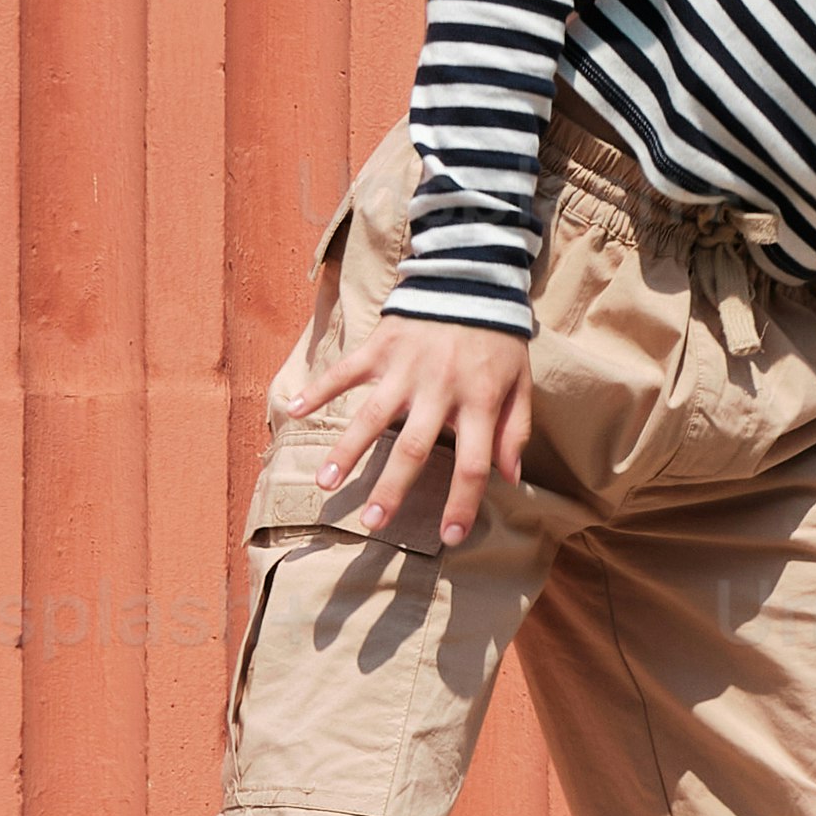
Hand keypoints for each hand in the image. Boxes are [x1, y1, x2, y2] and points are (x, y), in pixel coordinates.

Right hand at [285, 323, 530, 549]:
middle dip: (392, 489)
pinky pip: (346, 371)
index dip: (462, 503)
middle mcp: (440, 389)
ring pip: (372, 416)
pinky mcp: (382, 346)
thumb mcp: (521, 383)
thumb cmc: (498, 340)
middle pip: (413, 448)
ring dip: (347, 451)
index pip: (474, 464)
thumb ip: (516, 431)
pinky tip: (294, 410)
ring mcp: (406, 368)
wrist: (473, 279)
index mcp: (480, 402)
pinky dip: (319, 389)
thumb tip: (510, 479)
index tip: (450, 536)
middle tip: (373, 523)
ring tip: (326, 484)